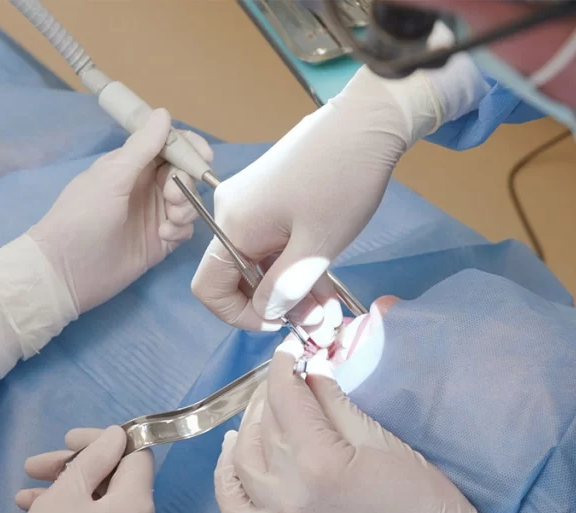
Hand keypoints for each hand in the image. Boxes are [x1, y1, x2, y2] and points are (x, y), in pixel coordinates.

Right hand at [0, 427, 163, 512]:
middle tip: (36, 467)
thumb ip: (94, 459)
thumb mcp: (63, 498)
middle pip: (119, 484)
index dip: (104, 441)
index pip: (137, 457)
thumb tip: (118, 436)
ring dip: (69, 495)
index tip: (68, 441)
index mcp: (141, 508)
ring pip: (106, 511)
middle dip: (77, 470)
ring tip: (26, 497)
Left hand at [30, 108, 212, 313]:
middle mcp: (145, 187)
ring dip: (186, 207)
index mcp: (131, 165)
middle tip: (171, 196)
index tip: (204, 156)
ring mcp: (154, 214)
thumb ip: (142, 147)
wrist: (68, 270)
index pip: (168, 146)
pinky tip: (163, 237)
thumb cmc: (83, 216)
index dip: (188, 148)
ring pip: (189, 201)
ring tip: (169, 220)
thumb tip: (164, 113)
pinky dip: (181, 229)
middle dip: (186, 181)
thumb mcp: (112, 176)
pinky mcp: (161, 241)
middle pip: (184, 174)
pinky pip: (185, 228)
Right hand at [190, 67, 440, 340]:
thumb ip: (286, 288)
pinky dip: (297, 266)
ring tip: (329, 311)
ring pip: (263, 263)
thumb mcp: (316, 247)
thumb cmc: (341, 182)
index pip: (209, 287)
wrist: (366, 124)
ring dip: (292, 290)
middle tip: (318, 323)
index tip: (277, 324)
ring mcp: (254, 204)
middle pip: (239, 277)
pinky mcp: (275, 198)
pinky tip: (326, 286)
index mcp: (232, 225)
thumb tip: (265, 314)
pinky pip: (276, 244)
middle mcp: (233, 214)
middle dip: (275, 305)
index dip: (238, 315)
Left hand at [214, 337, 483, 512]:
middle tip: (288, 373)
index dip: (285, 367)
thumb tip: (313, 371)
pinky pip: (234, 506)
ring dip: (249, 425)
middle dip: (272, 391)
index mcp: (320, 461)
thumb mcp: (384, 443)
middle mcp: (288, 491)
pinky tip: (234, 450)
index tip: (289, 348)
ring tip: (265, 406)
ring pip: (242, 460)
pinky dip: (226, 475)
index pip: (287, 400)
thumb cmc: (422, 501)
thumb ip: (338, 405)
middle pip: (265, 426)